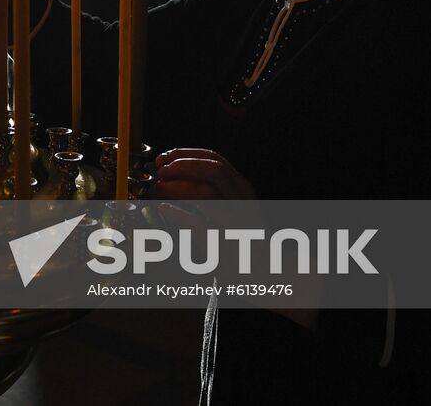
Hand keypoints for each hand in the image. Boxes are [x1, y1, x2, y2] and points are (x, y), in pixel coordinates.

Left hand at [154, 148, 318, 330]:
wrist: (269, 277)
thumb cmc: (241, 243)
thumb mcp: (230, 209)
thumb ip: (209, 192)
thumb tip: (173, 176)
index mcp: (244, 190)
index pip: (215, 159)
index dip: (186, 154)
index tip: (165, 158)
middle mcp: (244, 201)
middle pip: (212, 169)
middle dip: (182, 165)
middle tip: (161, 172)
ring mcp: (239, 221)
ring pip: (208, 192)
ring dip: (179, 186)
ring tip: (161, 188)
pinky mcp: (230, 244)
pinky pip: (201, 225)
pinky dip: (179, 215)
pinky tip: (165, 211)